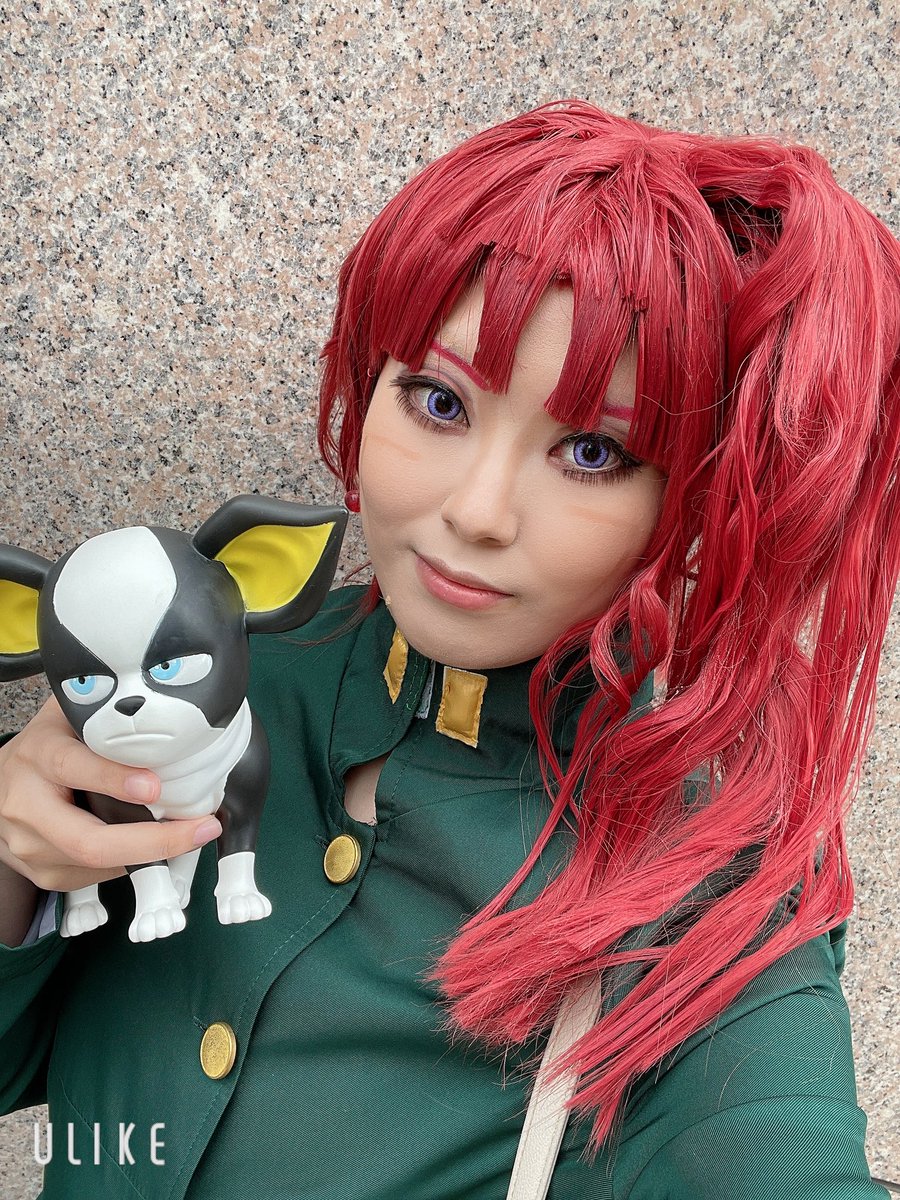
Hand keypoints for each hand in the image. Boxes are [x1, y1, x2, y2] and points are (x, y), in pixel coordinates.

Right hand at [0, 697, 221, 893]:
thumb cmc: (45, 747)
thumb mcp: (67, 718)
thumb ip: (105, 713)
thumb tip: (161, 705)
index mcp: (38, 756)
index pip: (72, 767)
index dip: (113, 779)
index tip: (154, 787)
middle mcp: (26, 805)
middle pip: (89, 841)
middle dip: (152, 842)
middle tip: (199, 829)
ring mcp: (28, 845)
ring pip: (96, 864)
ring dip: (151, 855)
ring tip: (190, 835)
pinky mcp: (41, 873)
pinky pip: (93, 877)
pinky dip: (130, 863)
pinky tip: (154, 846)